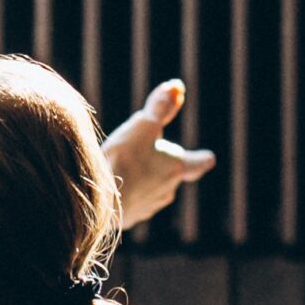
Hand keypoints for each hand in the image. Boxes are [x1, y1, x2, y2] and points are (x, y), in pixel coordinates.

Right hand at [103, 79, 216, 229]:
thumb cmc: (124, 160)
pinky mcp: (130, 217)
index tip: (205, 156)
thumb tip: (177, 86)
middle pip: (171, 174)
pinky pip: (132, 202)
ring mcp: (150, 206)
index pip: (201, 162)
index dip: (201, 157)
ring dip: (141, 179)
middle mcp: (169, 190)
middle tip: (140, 151)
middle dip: (160, 163)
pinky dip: (126, 193)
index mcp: (177, 168)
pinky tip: (109, 186)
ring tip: (121, 169)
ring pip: (151, 188)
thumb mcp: (143, 126)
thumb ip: (161, 107)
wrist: (98, 200)